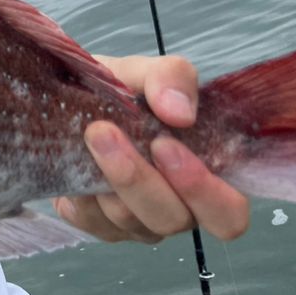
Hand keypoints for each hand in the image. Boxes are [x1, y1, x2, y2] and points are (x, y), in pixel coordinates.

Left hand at [54, 54, 248, 242]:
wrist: (66, 93)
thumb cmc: (121, 90)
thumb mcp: (146, 71)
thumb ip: (172, 77)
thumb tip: (180, 112)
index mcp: (206, 175)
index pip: (229, 214)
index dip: (204, 191)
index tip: (165, 144)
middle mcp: (177, 207)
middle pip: (175, 221)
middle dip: (142, 180)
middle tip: (108, 133)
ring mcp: (137, 220)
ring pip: (131, 220)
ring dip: (108, 175)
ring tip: (90, 132)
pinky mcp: (97, 223)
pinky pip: (91, 220)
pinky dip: (82, 190)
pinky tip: (75, 159)